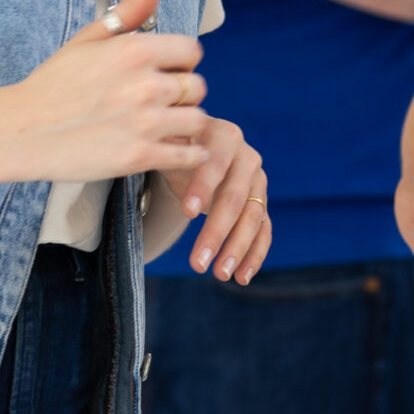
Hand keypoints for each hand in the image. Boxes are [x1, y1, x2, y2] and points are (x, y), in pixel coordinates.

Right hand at [0, 0, 207, 182]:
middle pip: (197, 86)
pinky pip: (189, 156)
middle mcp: (145, 84)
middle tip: (158, 103)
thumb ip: (133, 7)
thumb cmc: (55, 83)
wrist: (21, 130)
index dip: (179, 62)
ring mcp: (144, 123)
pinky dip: (185, 155)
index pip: (192, 51)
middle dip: (182, 94)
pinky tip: (166, 148)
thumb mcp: (91, 38)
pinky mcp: (140, 157)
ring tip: (161, 127)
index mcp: (135, 50)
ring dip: (183, 124)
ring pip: (198, 120)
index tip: (162, 73)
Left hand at [162, 117, 270, 282]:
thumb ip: (163, 146)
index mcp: (224, 136)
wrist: (196, 148)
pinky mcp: (260, 203)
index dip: (203, 186)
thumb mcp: (167, 141)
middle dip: (217, 231)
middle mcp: (247, 157)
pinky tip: (242, 277)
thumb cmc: (176, 145)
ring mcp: (257, 182)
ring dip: (237, 248)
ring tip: (219, 275)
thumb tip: (150, 151)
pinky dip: (255, 255)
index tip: (187, 213)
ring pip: (253, 218)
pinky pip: (264, 230)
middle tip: (198, 263)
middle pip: (235, 197)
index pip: (216, 162)